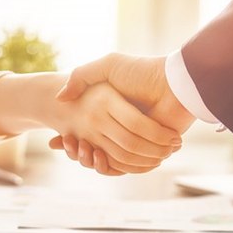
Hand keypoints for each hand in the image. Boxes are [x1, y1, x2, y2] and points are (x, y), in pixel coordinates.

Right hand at [0, 72, 180, 173]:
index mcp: (112, 112)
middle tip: (68, 145)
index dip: (71, 137)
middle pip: (94, 148)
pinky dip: (109, 165)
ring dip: (91, 159)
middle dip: (78, 151)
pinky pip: (124, 166)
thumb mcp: (109, 66)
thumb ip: (82, 76)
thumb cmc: (143, 73)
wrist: (175, 85)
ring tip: (81, 150)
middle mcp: (121, 128)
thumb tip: (60, 97)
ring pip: (106, 159)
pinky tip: (96, 156)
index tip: (57, 139)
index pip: (86, 130)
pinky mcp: (145, 152)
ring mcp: (133, 141)